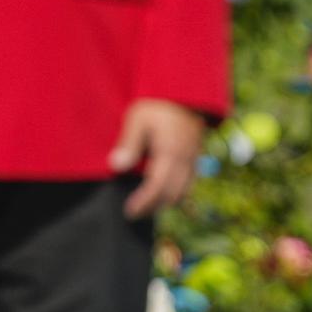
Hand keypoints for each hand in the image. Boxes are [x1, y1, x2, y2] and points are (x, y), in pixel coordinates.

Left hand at [113, 98, 207, 218]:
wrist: (184, 97)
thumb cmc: (156, 106)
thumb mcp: (137, 119)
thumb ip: (128, 143)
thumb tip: (117, 166)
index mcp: (170, 152)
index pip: (158, 186)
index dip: (144, 202)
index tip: (129, 211)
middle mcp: (185, 160)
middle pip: (171, 194)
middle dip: (152, 207)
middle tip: (132, 214)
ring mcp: (192, 161)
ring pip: (182, 192)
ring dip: (163, 203)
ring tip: (143, 207)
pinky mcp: (194, 160)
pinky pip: (188, 185)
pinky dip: (174, 194)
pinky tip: (160, 195)